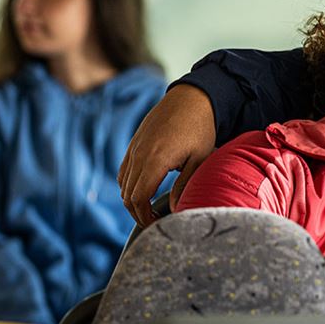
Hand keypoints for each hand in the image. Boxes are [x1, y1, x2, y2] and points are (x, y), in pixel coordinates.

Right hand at [117, 84, 216, 223]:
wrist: (192, 98)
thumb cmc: (201, 129)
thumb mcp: (199, 160)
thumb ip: (184, 185)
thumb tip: (173, 208)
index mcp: (155, 160)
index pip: (139, 198)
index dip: (144, 217)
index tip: (156, 225)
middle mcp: (139, 154)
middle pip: (127, 195)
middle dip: (138, 213)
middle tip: (154, 223)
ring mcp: (134, 148)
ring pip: (123, 184)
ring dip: (132, 200)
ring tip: (149, 210)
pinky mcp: (134, 143)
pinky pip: (124, 170)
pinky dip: (129, 185)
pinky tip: (144, 190)